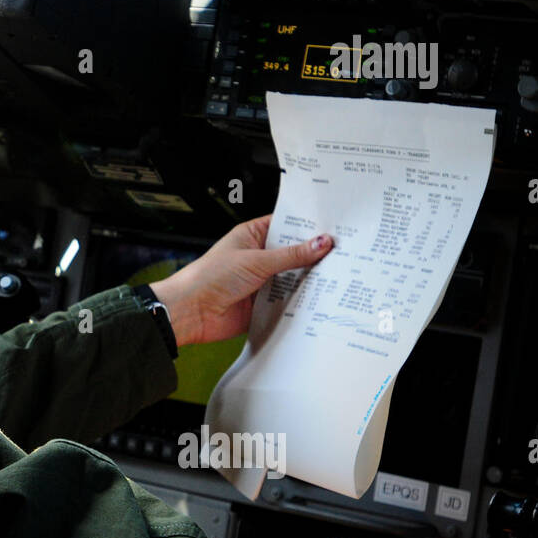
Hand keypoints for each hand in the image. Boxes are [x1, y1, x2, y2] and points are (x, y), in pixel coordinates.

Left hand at [149, 215, 333, 346]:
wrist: (190, 312)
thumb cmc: (210, 277)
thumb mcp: (256, 260)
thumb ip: (291, 255)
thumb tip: (322, 243)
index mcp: (252, 236)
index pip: (286, 225)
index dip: (308, 226)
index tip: (336, 226)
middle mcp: (258, 257)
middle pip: (293, 253)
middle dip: (315, 255)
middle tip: (347, 252)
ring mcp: (261, 281)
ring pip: (293, 278)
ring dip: (310, 279)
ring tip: (342, 274)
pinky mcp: (263, 304)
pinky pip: (288, 301)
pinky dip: (301, 301)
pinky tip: (323, 299)